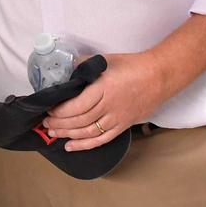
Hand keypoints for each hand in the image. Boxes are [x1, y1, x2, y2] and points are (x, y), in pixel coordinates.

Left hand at [41, 52, 167, 151]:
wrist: (159, 77)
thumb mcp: (105, 60)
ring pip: (88, 132)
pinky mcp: (123, 126)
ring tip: (53, 133)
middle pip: (80, 120)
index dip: (61, 111)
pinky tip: (71, 146)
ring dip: (68, 134)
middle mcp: (109, 106)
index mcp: (103, 88)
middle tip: (46, 123)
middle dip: (60, 123)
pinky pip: (102, 139)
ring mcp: (117, 118)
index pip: (77, 105)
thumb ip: (84, 65)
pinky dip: (85, 145)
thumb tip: (67, 69)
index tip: (49, 109)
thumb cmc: (132, 66)